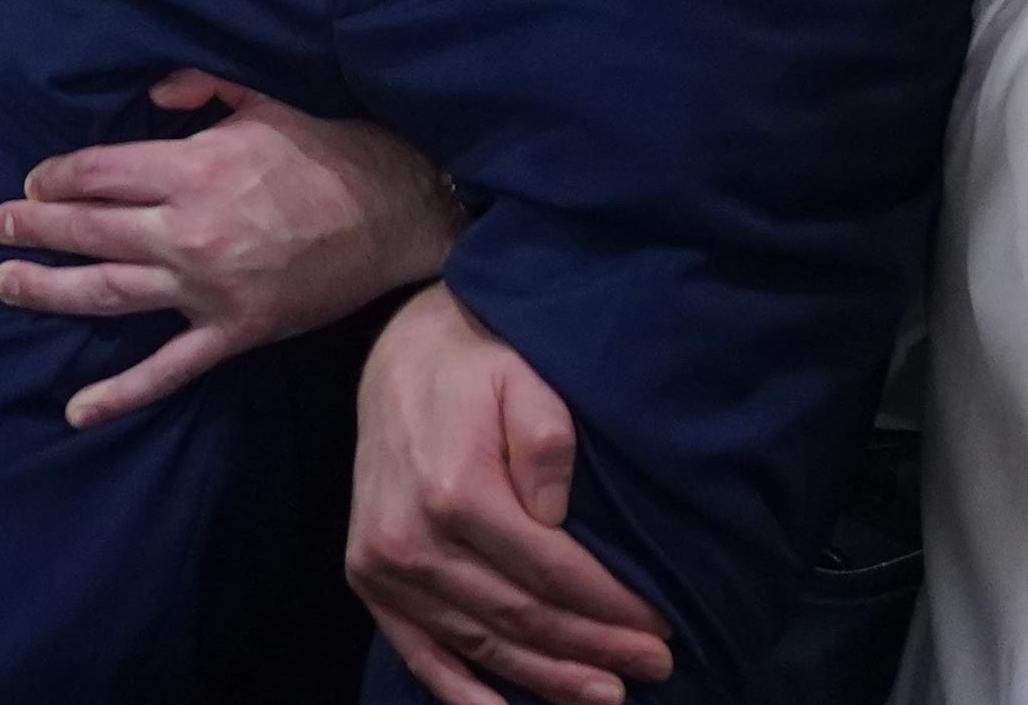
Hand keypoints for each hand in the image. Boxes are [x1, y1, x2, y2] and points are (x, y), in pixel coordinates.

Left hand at [0, 74, 465, 428]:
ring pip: (108, 293)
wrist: (399, 214)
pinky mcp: (232, 333)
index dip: (57, 176)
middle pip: (90, 230)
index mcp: (194, 169)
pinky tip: (77, 410)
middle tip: (0, 224)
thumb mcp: (266, 99)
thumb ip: (203, 88)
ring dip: (49, 289)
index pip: (99, 172)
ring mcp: (207, 290)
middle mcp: (189, 231)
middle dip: (35, 225)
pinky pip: (167, 369)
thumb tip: (152, 94)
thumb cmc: (331, 151)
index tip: (35, 179)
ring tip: (5, 282)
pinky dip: (120, 394)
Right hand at [348, 287, 669, 704]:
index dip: (609, 606)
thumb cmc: (475, 364)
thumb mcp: (522, 376)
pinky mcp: (367, 577)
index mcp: (454, 490)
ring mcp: (382, 565)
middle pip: (519, 618)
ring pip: (480, 644)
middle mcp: (410, 539)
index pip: (550, 573)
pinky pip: (418, 650)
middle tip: (654, 665)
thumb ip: (546, 438)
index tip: (660, 624)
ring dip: (546, 677)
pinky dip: (460, 691)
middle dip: (592, 648)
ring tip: (606, 694)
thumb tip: (556, 515)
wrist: (398, 356)